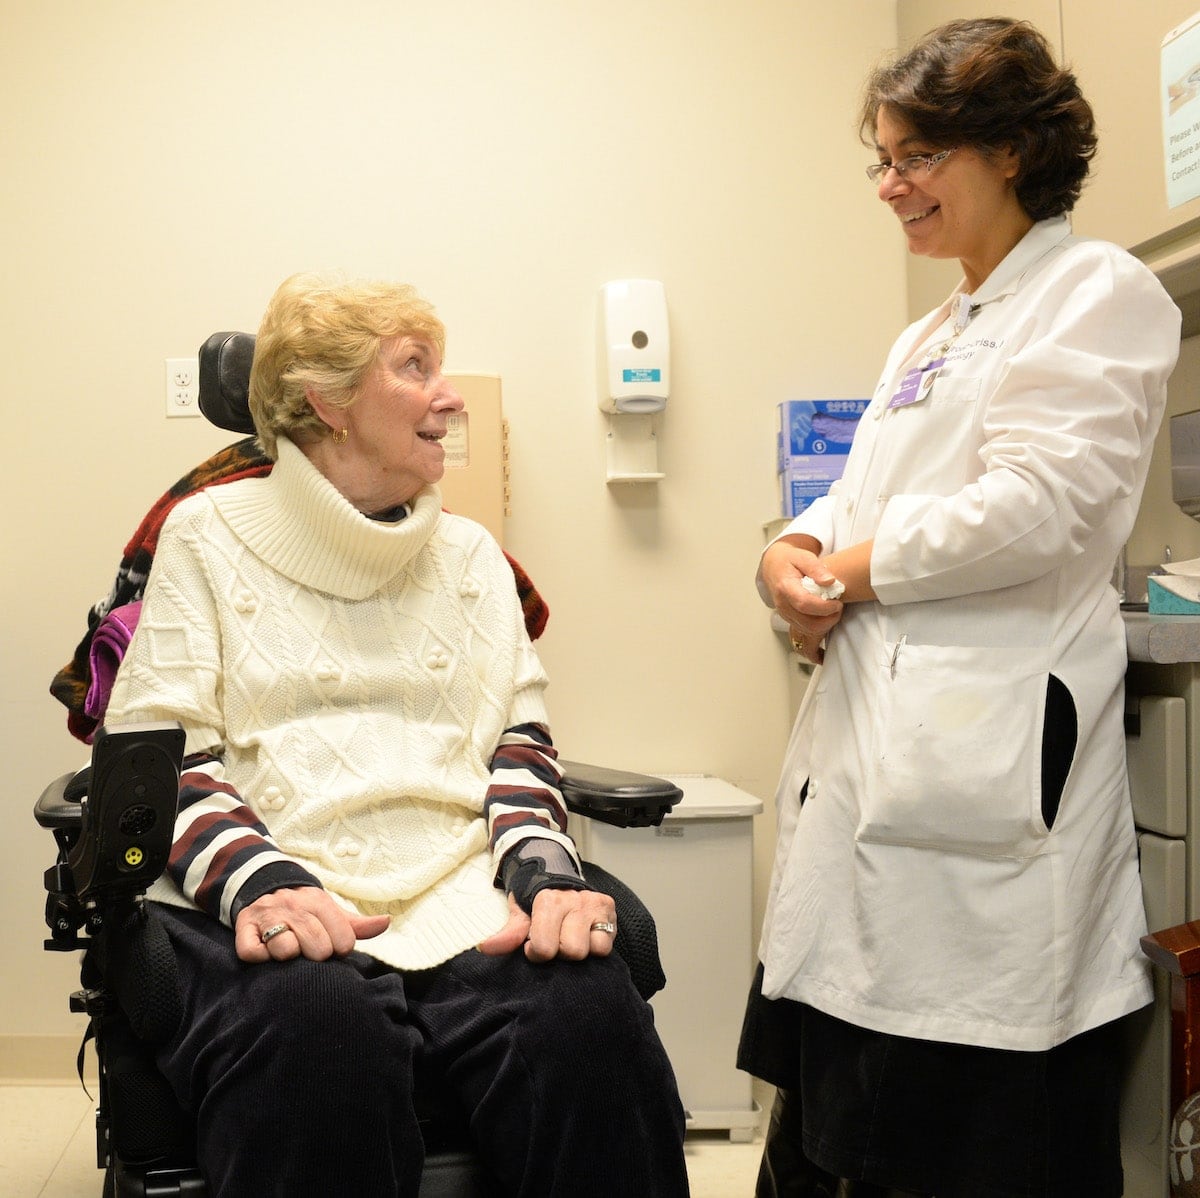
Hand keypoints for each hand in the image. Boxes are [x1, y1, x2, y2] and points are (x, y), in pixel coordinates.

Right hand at [235, 887, 390, 963]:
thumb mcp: (331, 912)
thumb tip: (386, 922)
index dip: (340, 950)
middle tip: (308, 950)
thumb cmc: (305, 910)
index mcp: (319, 902)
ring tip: (287, 948)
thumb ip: (357, 924)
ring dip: (287, 956)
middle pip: (317, 948)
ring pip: (285, 951)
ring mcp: (268, 915)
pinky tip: (265, 951)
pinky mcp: (244, 928)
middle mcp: (294, 906)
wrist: (264, 889)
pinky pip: (253, 953)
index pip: (343, 940)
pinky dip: (259, 957)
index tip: (332, 947)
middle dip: (316, 956)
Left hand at [476, 888, 617, 961]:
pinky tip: (585, 935)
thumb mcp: (519, 913)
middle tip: (555, 940)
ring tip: (570, 937)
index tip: (533, 945)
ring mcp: (594, 904)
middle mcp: (575, 900)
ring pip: (593, 949)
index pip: (545, 947)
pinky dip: (596, 945)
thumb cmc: (536, 900)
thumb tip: (485, 947)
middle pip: (572, 951)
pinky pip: (606, 945)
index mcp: (549, 900)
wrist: (556, 877)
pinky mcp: (610, 910)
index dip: (537, 952)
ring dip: (580, 949)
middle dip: (561, 951)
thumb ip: (508, 932)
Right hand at [761, 537, 844, 662]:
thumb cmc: (789, 560)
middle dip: (828, 619)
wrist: (773, 566)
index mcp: (786, 587)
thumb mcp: (803, 556)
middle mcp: (783, 604)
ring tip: (833, 609)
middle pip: (808, 623)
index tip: (838, 602)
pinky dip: (819, 626)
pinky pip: (806, 630)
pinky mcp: (789, 619)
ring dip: (825, 624)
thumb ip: (817, 568)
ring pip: (808, 630)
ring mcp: (784, 614)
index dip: (824, 607)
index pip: (804, 604)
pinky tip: (825, 613)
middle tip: (838, 606)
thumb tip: (830, 581)